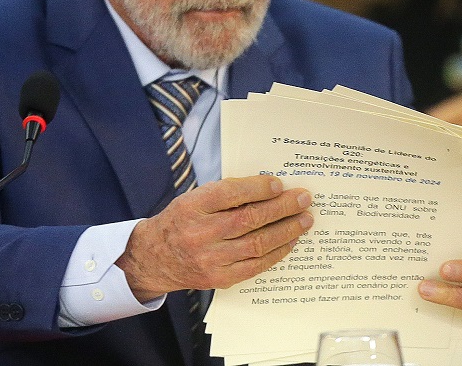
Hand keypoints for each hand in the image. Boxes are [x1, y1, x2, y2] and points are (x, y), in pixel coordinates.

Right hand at [116, 175, 313, 301]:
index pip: (230, 194)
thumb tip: (268, 189)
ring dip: (286, 230)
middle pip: (249, 219)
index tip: (279, 184)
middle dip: (282, 207)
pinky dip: (276, 252)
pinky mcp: (220, 278)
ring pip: (257, 243)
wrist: (156, 257)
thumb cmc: (181, 221)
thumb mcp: (194, 199)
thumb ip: (225, 194)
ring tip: (304, 220)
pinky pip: (256, 265)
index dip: (258, 188)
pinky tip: (290, 241)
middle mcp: (200, 234)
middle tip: (303, 199)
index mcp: (192, 207)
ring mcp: (210, 259)